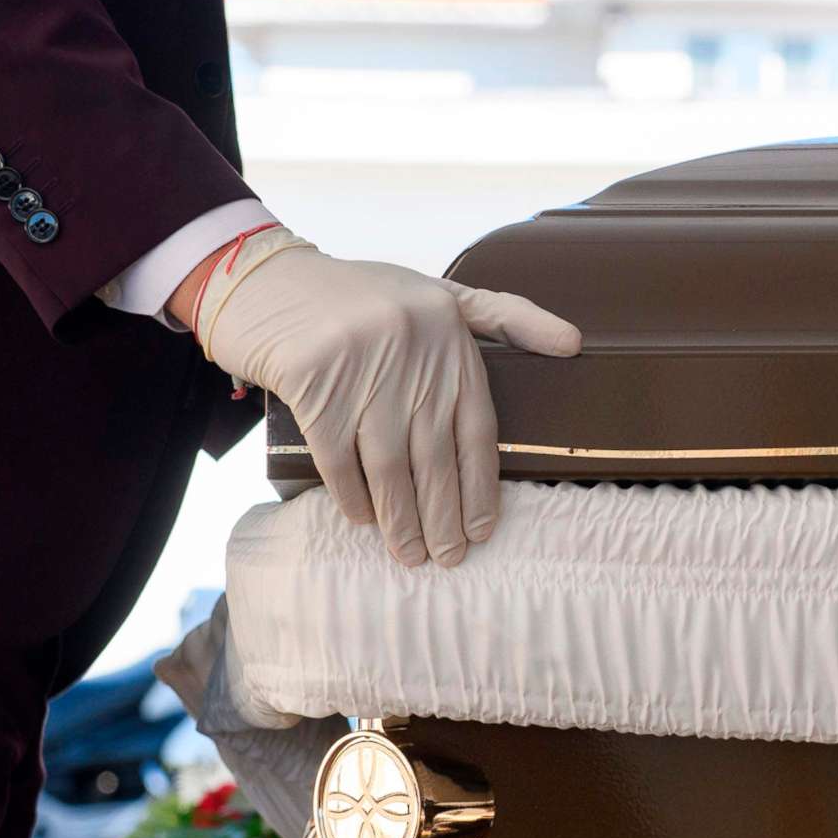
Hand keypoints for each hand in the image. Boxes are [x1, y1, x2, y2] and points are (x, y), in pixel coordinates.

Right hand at [183, 229, 580, 566]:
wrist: (262, 277)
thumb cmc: (355, 295)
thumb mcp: (434, 293)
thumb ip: (502, 316)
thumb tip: (576, 344)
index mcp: (448, 331)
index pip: (477, 426)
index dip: (480, 487)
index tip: (482, 530)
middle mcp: (412, 345)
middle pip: (435, 453)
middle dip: (443, 516)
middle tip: (447, 559)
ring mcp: (360, 360)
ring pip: (389, 462)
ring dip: (400, 518)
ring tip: (409, 555)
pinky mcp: (311, 376)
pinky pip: (338, 455)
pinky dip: (352, 495)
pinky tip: (364, 520)